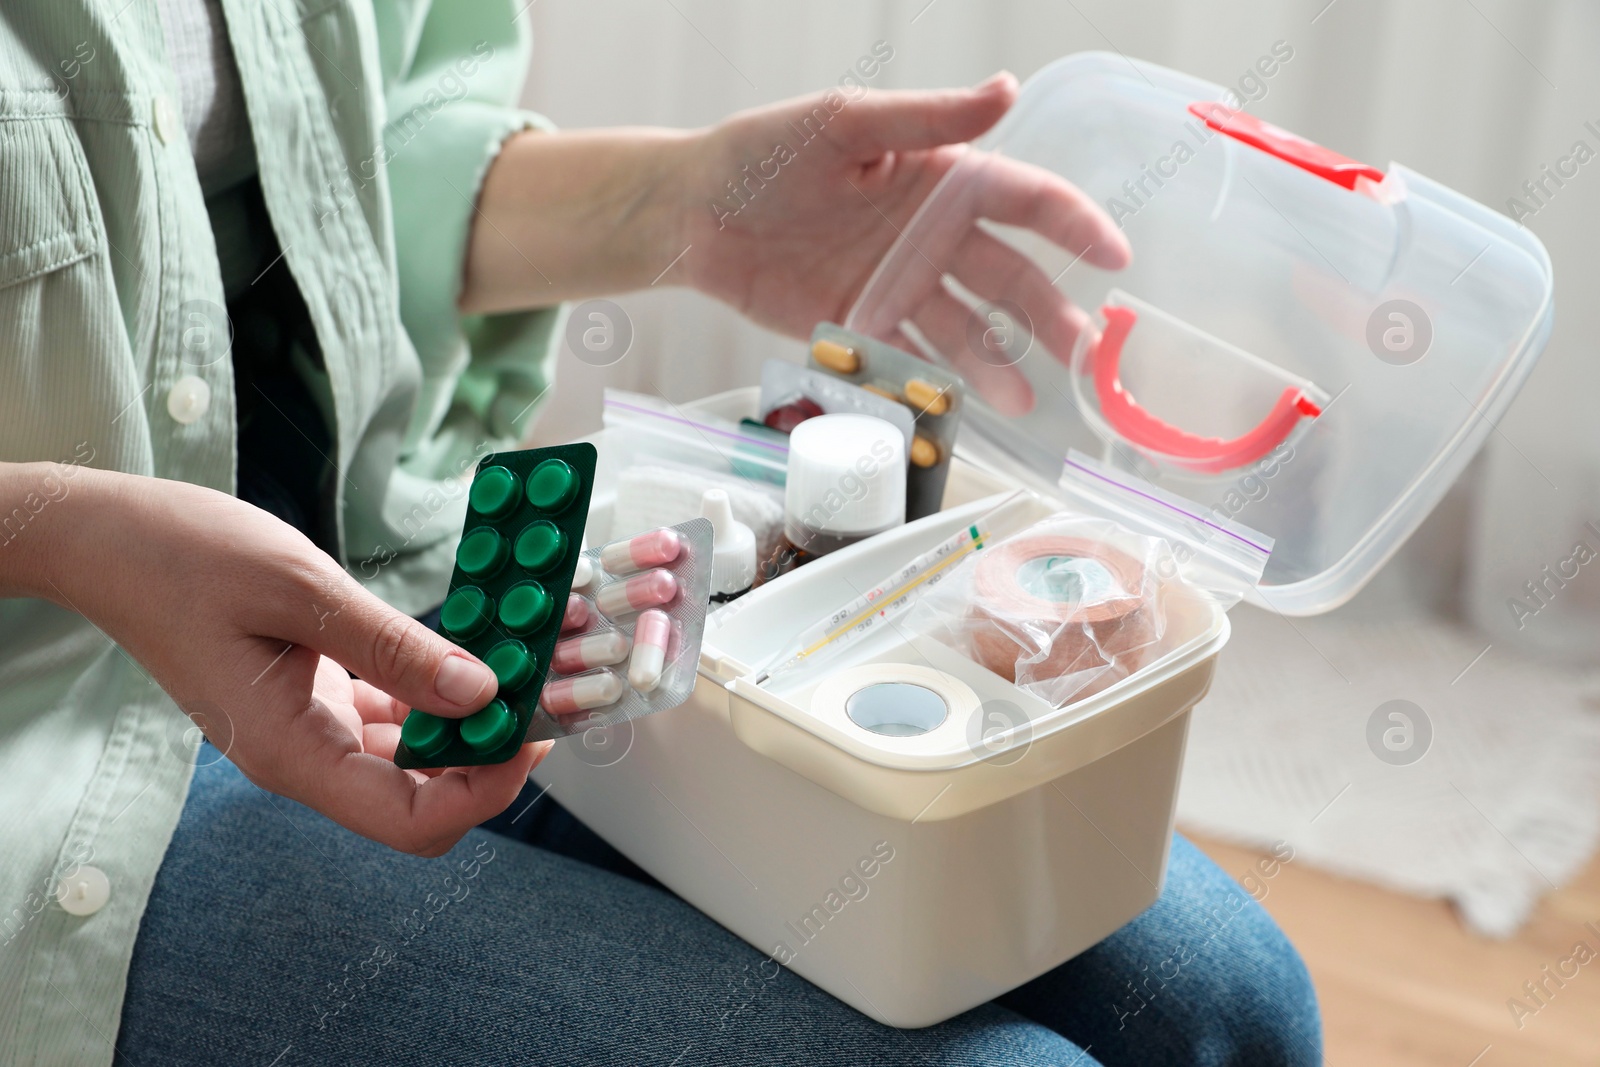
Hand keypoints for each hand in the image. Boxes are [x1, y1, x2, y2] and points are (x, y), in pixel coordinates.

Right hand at [9, 464, 544, 855]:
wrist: (109, 539)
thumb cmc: (183, 557)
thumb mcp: (299, 590)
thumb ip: (392, 647)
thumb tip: (481, 692)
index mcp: (291, 751)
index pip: (411, 820)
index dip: (485, 789)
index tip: (532, 729)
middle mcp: (305, 755)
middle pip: (423, 799)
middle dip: (492, 756)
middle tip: (546, 691)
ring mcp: (311, 729)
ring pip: (415, 758)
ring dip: (474, 719)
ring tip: (528, 662)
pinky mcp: (318, 696)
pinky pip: (396, 714)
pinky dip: (440, 687)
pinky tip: (477, 648)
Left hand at [679, 73, 1130, 414]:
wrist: (696, 213)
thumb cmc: (766, 153)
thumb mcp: (845, 124)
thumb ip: (926, 118)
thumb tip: (1007, 90)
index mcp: (939, 179)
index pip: (1024, 200)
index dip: (1073, 224)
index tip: (1113, 256)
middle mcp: (931, 236)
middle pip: (1007, 276)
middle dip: (1047, 313)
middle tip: (1080, 352)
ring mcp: (901, 286)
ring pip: (965, 329)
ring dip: (997, 363)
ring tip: (1020, 399)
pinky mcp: (864, 326)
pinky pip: (910, 359)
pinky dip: (935, 385)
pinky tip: (962, 409)